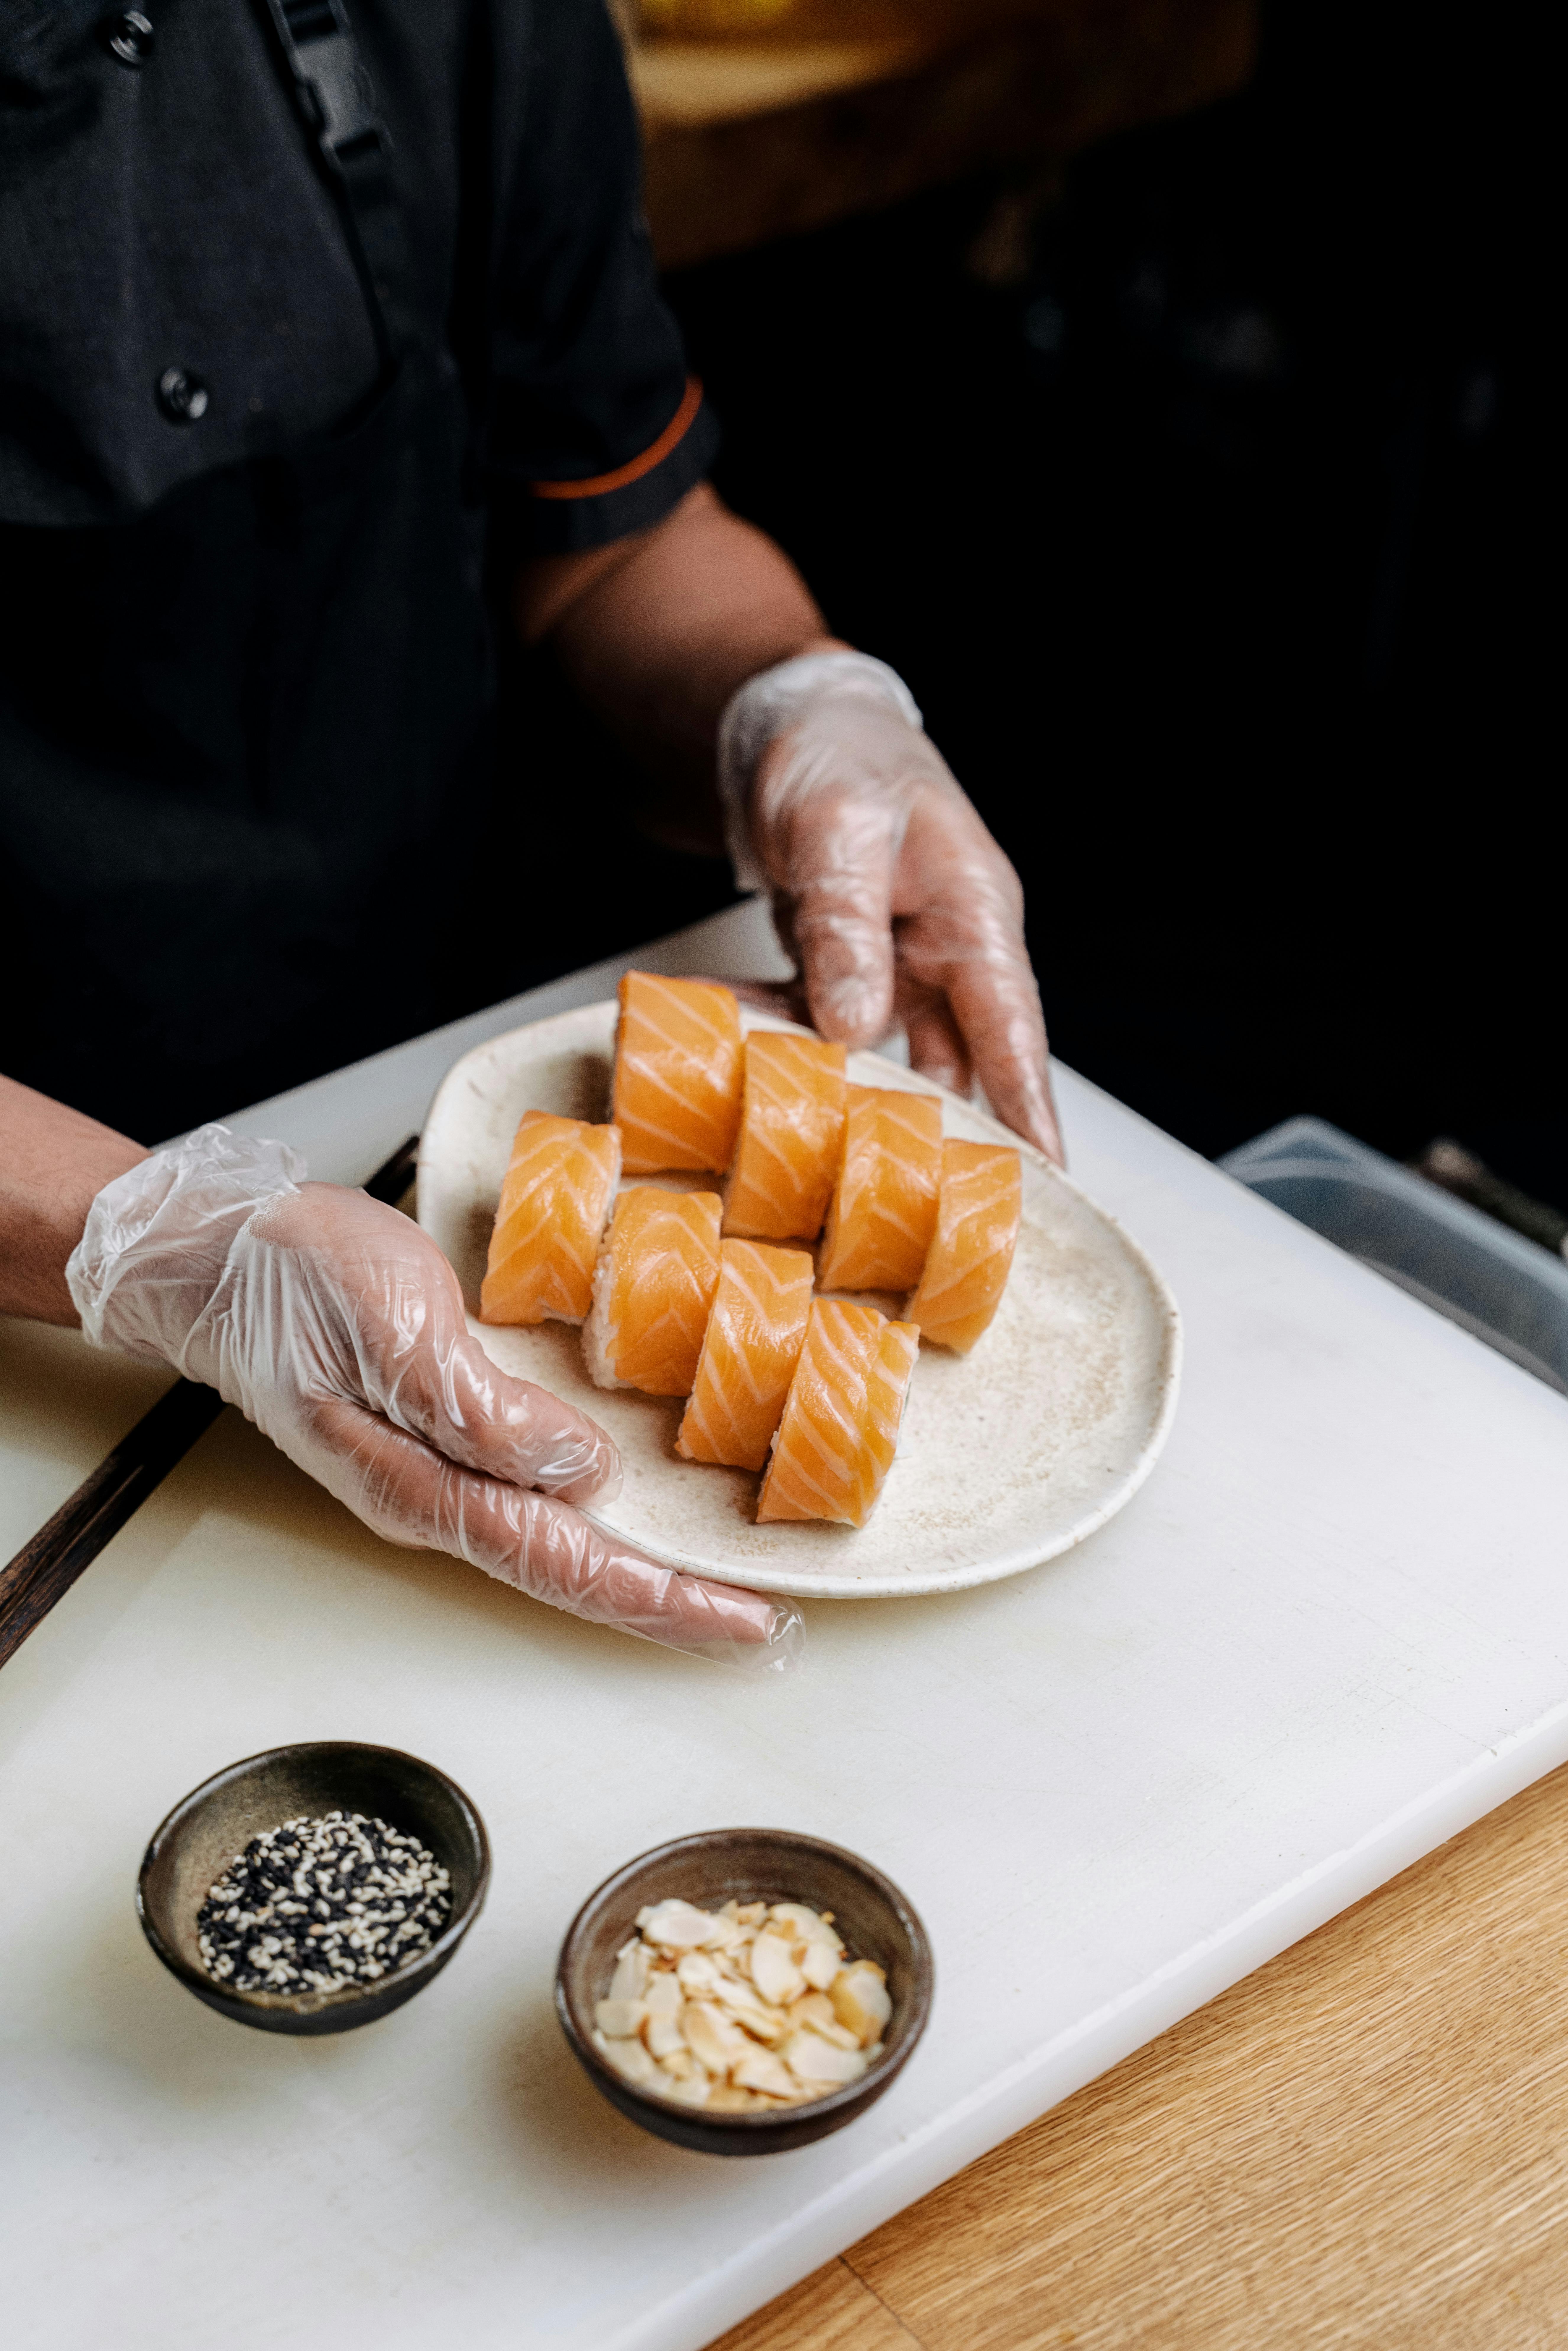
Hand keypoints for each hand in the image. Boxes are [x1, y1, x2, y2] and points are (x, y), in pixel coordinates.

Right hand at [67, 1128, 798, 1667]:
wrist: (215, 1256)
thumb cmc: (295, 1278)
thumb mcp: (393, 1329)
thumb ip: (481, 1413)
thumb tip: (578, 1472)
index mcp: (424, 1485)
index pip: (566, 1562)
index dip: (660, 1598)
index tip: (744, 1623)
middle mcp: (436, 1494)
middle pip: (571, 1568)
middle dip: (667, 1601)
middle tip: (760, 1625)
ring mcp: (438, 1467)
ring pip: (559, 1537)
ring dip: (641, 1562)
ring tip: (721, 1581)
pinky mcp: (445, 1426)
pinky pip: (538, 1490)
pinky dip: (601, 1509)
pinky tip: (634, 1505)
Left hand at [745, 675, 1062, 1162]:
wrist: (791, 724)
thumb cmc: (837, 754)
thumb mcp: (839, 831)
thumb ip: (848, 927)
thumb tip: (855, 1022)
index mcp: (973, 911)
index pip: (1011, 1025)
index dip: (1028, 1105)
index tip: (1044, 1175)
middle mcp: (946, 947)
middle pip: (959, 1057)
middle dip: (944, 1131)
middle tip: (928, 1203)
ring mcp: (898, 963)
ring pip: (882, 1051)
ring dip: (840, 1087)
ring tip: (805, 1134)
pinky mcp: (848, 970)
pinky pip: (819, 1022)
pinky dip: (779, 1036)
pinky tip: (734, 1041)